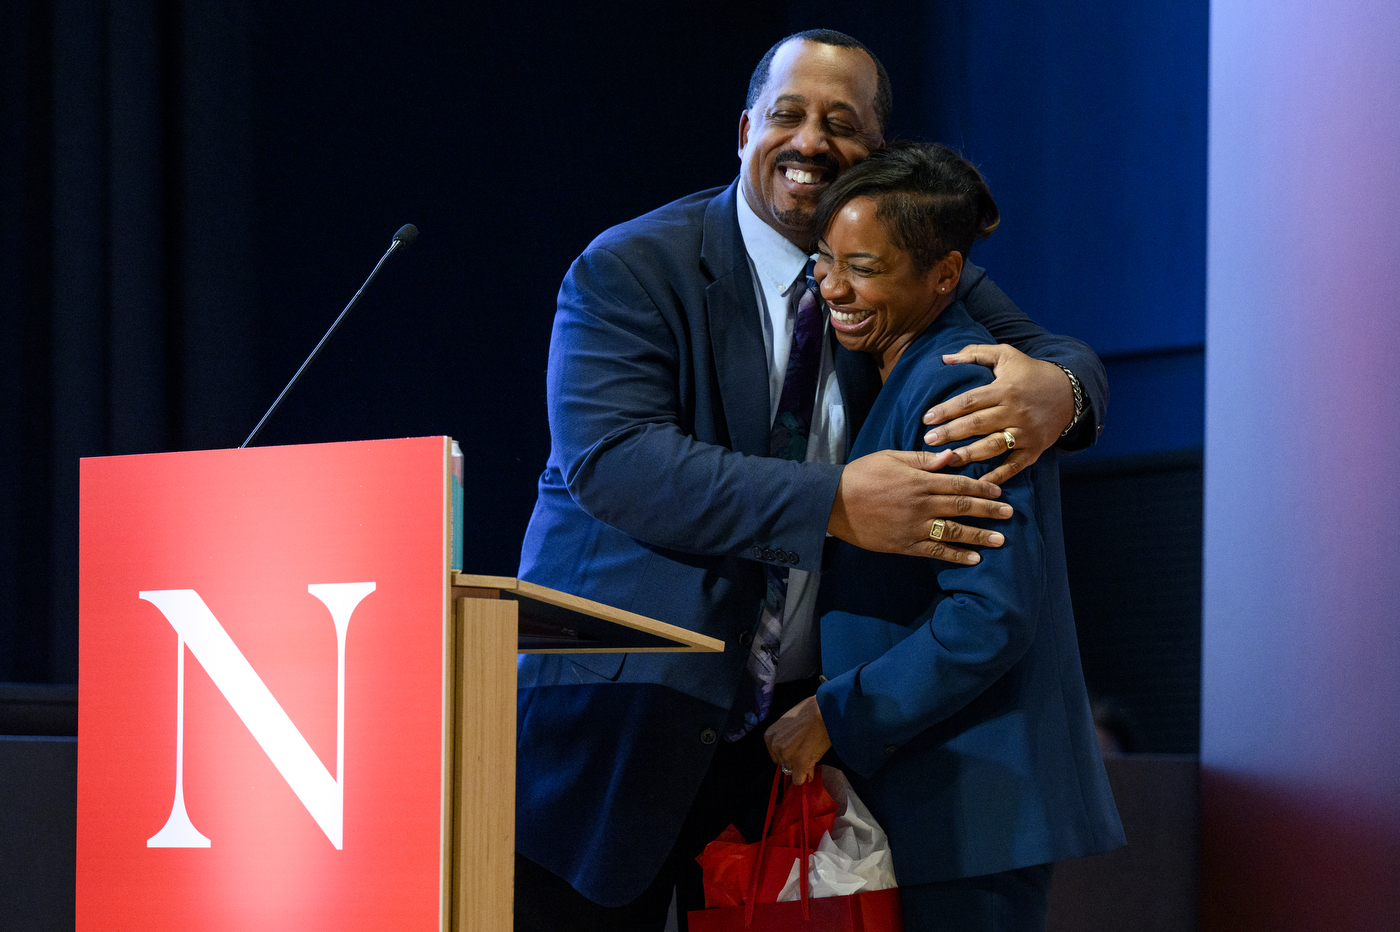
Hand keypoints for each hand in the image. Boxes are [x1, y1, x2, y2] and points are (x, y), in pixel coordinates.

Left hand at [764, 696, 830, 785]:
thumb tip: (791, 753)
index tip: (797, 748)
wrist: (824, 711)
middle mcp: (776, 747)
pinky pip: (798, 780)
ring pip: (792, 771)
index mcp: (770, 735)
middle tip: (806, 751)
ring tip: (812, 756)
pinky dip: (804, 777)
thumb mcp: (791, 722)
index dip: (788, 753)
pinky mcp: (800, 764)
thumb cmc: (809, 710)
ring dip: (801, 766)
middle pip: (783, 763)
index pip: (776, 753)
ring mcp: (787, 756)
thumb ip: (787, 738)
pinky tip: (810, 771)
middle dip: (794, 760)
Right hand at [828, 449, 1011, 563]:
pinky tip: (973, 559)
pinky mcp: (904, 545)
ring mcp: (914, 527)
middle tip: (1009, 514)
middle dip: (989, 510)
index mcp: (920, 480)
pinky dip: (955, 556)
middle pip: (963, 506)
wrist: (833, 503)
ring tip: (999, 540)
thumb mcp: (891, 458)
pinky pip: (935, 551)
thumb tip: (951, 457)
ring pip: (954, 531)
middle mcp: (922, 504)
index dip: (982, 487)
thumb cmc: (861, 475)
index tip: (1000, 491)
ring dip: (979, 536)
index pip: (959, 483)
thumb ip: (922, 459)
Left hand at [921, 344, 1075, 485]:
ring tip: (947, 459)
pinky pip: (1014, 465)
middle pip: (977, 424)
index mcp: (1004, 390)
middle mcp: (1014, 412)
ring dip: (969, 454)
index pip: (970, 400)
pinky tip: (980, 483)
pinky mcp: (1033, 449)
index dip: (947, 409)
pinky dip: (998, 475)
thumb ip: (975, 353)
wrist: (1070, 392)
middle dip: (951, 433)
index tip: (927, 418)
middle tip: (928, 440)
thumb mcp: (1006, 355)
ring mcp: (1025, 433)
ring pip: (993, 445)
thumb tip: (945, 358)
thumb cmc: (1030, 373)